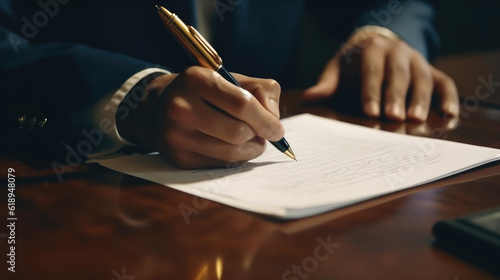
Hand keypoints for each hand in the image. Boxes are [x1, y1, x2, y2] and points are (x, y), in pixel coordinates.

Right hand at [116, 66, 283, 168]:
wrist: (159, 108)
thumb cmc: (206, 92)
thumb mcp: (232, 79)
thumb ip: (262, 91)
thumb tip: (274, 122)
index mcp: (196, 79)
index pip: (242, 104)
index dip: (266, 120)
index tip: (277, 129)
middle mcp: (181, 107)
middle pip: (238, 132)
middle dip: (257, 135)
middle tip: (261, 134)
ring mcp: (177, 135)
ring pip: (231, 152)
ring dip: (249, 149)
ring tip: (249, 140)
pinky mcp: (179, 158)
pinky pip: (220, 164)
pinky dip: (234, 158)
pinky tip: (230, 147)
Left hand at [304, 27, 458, 121]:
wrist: (376, 45)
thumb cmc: (354, 64)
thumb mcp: (338, 68)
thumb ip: (327, 84)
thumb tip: (309, 97)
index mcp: (372, 49)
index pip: (372, 70)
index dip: (371, 91)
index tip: (370, 112)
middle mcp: (398, 51)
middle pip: (399, 74)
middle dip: (396, 96)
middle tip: (394, 118)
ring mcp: (418, 60)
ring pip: (423, 78)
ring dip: (422, 100)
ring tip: (417, 120)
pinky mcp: (433, 70)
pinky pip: (445, 83)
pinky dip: (450, 98)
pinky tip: (450, 115)